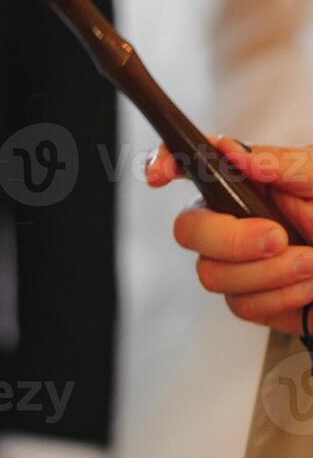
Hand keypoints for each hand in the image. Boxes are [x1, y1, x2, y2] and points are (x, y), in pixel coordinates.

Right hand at [147, 138, 312, 335]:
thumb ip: (284, 163)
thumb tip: (236, 152)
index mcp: (245, 183)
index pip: (189, 167)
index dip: (164, 165)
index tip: (161, 176)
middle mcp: (231, 221)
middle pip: (188, 230)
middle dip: (231, 240)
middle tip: (276, 238)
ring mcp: (235, 263)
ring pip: (213, 274)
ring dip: (268, 273)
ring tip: (311, 263)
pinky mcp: (249, 298)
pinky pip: (242, 304)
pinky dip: (280, 296)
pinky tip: (307, 286)